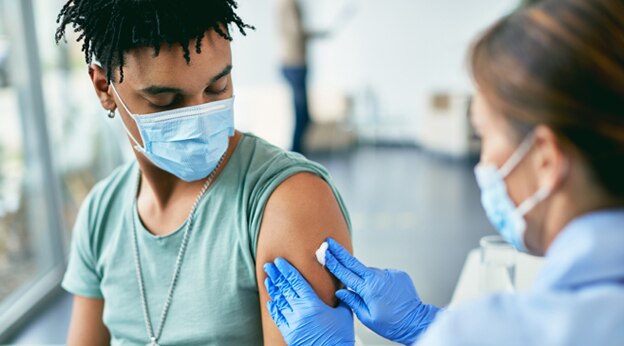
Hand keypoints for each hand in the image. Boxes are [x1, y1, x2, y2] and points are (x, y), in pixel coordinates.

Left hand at [264, 258, 354, 345]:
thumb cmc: (340, 337)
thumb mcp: (344, 314)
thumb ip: (342, 298)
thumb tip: (342, 287)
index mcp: (312, 303)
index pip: (296, 281)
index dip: (287, 270)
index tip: (280, 261)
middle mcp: (299, 311)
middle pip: (284, 288)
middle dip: (276, 275)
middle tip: (268, 265)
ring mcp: (292, 322)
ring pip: (279, 301)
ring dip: (273, 289)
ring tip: (267, 279)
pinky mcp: (288, 333)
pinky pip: (278, 317)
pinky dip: (273, 308)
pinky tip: (270, 302)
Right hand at [323, 238, 440, 344]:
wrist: (416, 322)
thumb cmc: (391, 324)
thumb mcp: (367, 318)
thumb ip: (353, 301)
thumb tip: (341, 291)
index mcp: (368, 289)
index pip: (346, 273)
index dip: (333, 262)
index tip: (324, 252)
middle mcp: (378, 278)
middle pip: (354, 263)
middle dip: (340, 252)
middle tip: (329, 242)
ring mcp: (389, 274)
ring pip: (370, 272)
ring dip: (366, 278)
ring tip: (375, 296)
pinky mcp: (398, 273)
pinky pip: (383, 275)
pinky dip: (380, 281)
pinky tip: (386, 294)